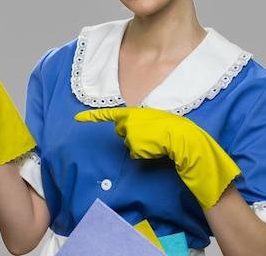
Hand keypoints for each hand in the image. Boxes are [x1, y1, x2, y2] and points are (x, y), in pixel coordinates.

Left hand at [75, 107, 240, 209]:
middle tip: (152, 136)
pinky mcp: (137, 144)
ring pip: (129, 143)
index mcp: (136, 112)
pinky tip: (158, 149)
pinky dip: (145, 153)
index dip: (92, 117)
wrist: (187, 140)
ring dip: (140, 145)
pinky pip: (136, 153)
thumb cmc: (176, 131)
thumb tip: (129, 131)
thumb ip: (141, 123)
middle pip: (121, 131)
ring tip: (158, 142)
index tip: (77, 119)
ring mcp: (133, 132)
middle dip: (131, 135)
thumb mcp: (157, 121)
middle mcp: (131, 120)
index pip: (109, 114)